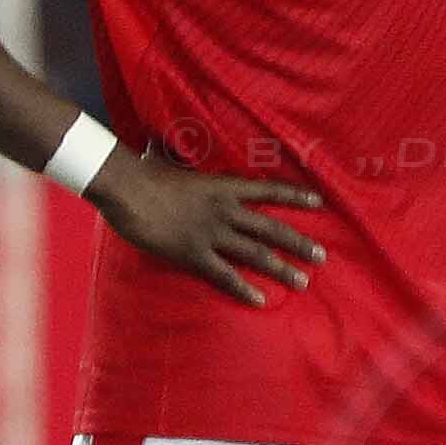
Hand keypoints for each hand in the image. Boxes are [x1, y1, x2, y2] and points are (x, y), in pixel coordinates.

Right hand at [89, 150, 323, 307]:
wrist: (124, 187)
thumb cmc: (143, 171)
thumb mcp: (174, 160)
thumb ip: (186, 158)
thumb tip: (174, 144)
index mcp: (223, 186)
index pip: (269, 191)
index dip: (295, 197)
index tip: (319, 203)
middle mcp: (225, 211)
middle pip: (271, 229)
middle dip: (299, 244)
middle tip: (322, 257)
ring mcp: (211, 233)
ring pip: (256, 254)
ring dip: (281, 269)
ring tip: (303, 282)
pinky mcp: (192, 253)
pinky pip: (224, 275)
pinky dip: (243, 289)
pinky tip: (260, 301)